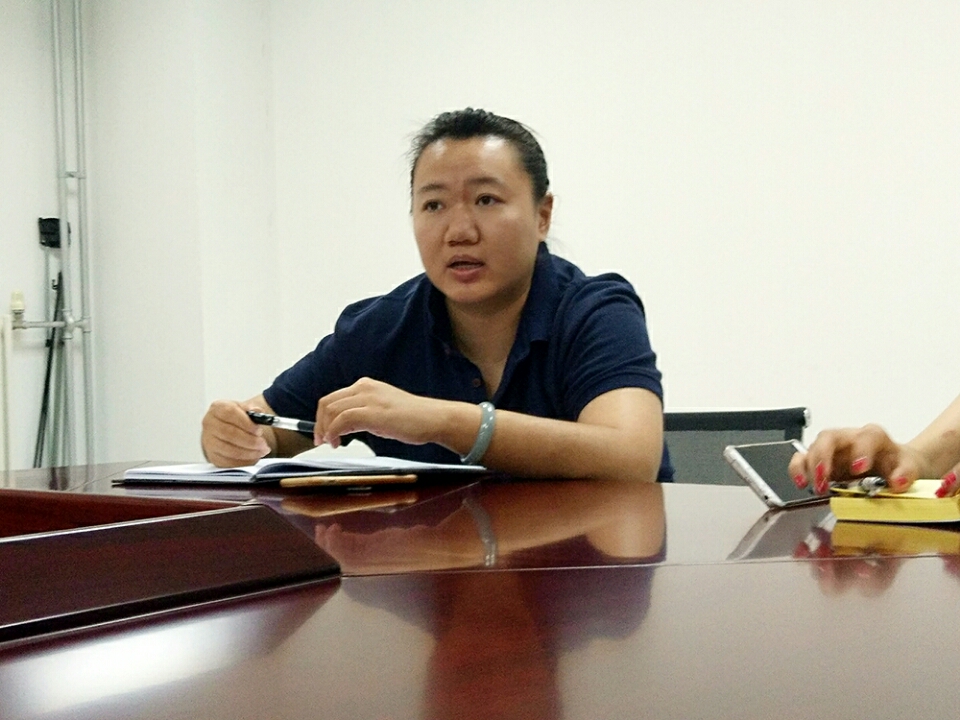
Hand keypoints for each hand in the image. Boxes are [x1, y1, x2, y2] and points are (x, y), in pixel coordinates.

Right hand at [201, 399, 270, 466]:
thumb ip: (253, 410)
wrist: (226, 429)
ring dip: (250, 453)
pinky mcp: (213, 456)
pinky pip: (229, 462)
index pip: (230, 413)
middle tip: (263, 444)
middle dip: (250, 441)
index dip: (246, 423)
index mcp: (217, 408)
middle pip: (229, 434)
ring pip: (230, 450)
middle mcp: (209, 424)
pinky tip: (255, 457)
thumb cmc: (237, 418)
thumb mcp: (245, 410)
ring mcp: (209, 442)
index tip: (259, 430)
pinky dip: (244, 462)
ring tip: (262, 451)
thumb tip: (258, 412)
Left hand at [314, 377, 452, 448]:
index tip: (323, 433)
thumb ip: (363, 414)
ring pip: (332, 411)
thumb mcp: (382, 410)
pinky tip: (336, 442)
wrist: (433, 418)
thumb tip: (345, 427)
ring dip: (325, 429)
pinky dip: (334, 432)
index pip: (333, 398)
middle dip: (319, 424)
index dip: (322, 417)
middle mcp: (364, 388)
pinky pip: (342, 420)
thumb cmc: (413, 418)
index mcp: (366, 386)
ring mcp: (368, 399)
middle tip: (321, 440)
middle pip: (327, 403)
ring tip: (330, 443)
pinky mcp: (372, 413)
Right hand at [788, 424, 926, 494]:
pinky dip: (798, 470)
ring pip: (813, 447)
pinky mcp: (821, 459)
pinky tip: (801, 483)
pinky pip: (803, 459)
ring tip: (815, 486)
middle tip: (824, 479)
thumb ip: (906, 474)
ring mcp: (833, 448)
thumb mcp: (911, 468)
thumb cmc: (899, 465)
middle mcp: (849, 438)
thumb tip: (897, 482)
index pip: (867, 437)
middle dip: (823, 457)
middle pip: (830, 437)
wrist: (894, 466)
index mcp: (874, 438)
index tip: (859, 468)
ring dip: (809, 467)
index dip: (861, 450)